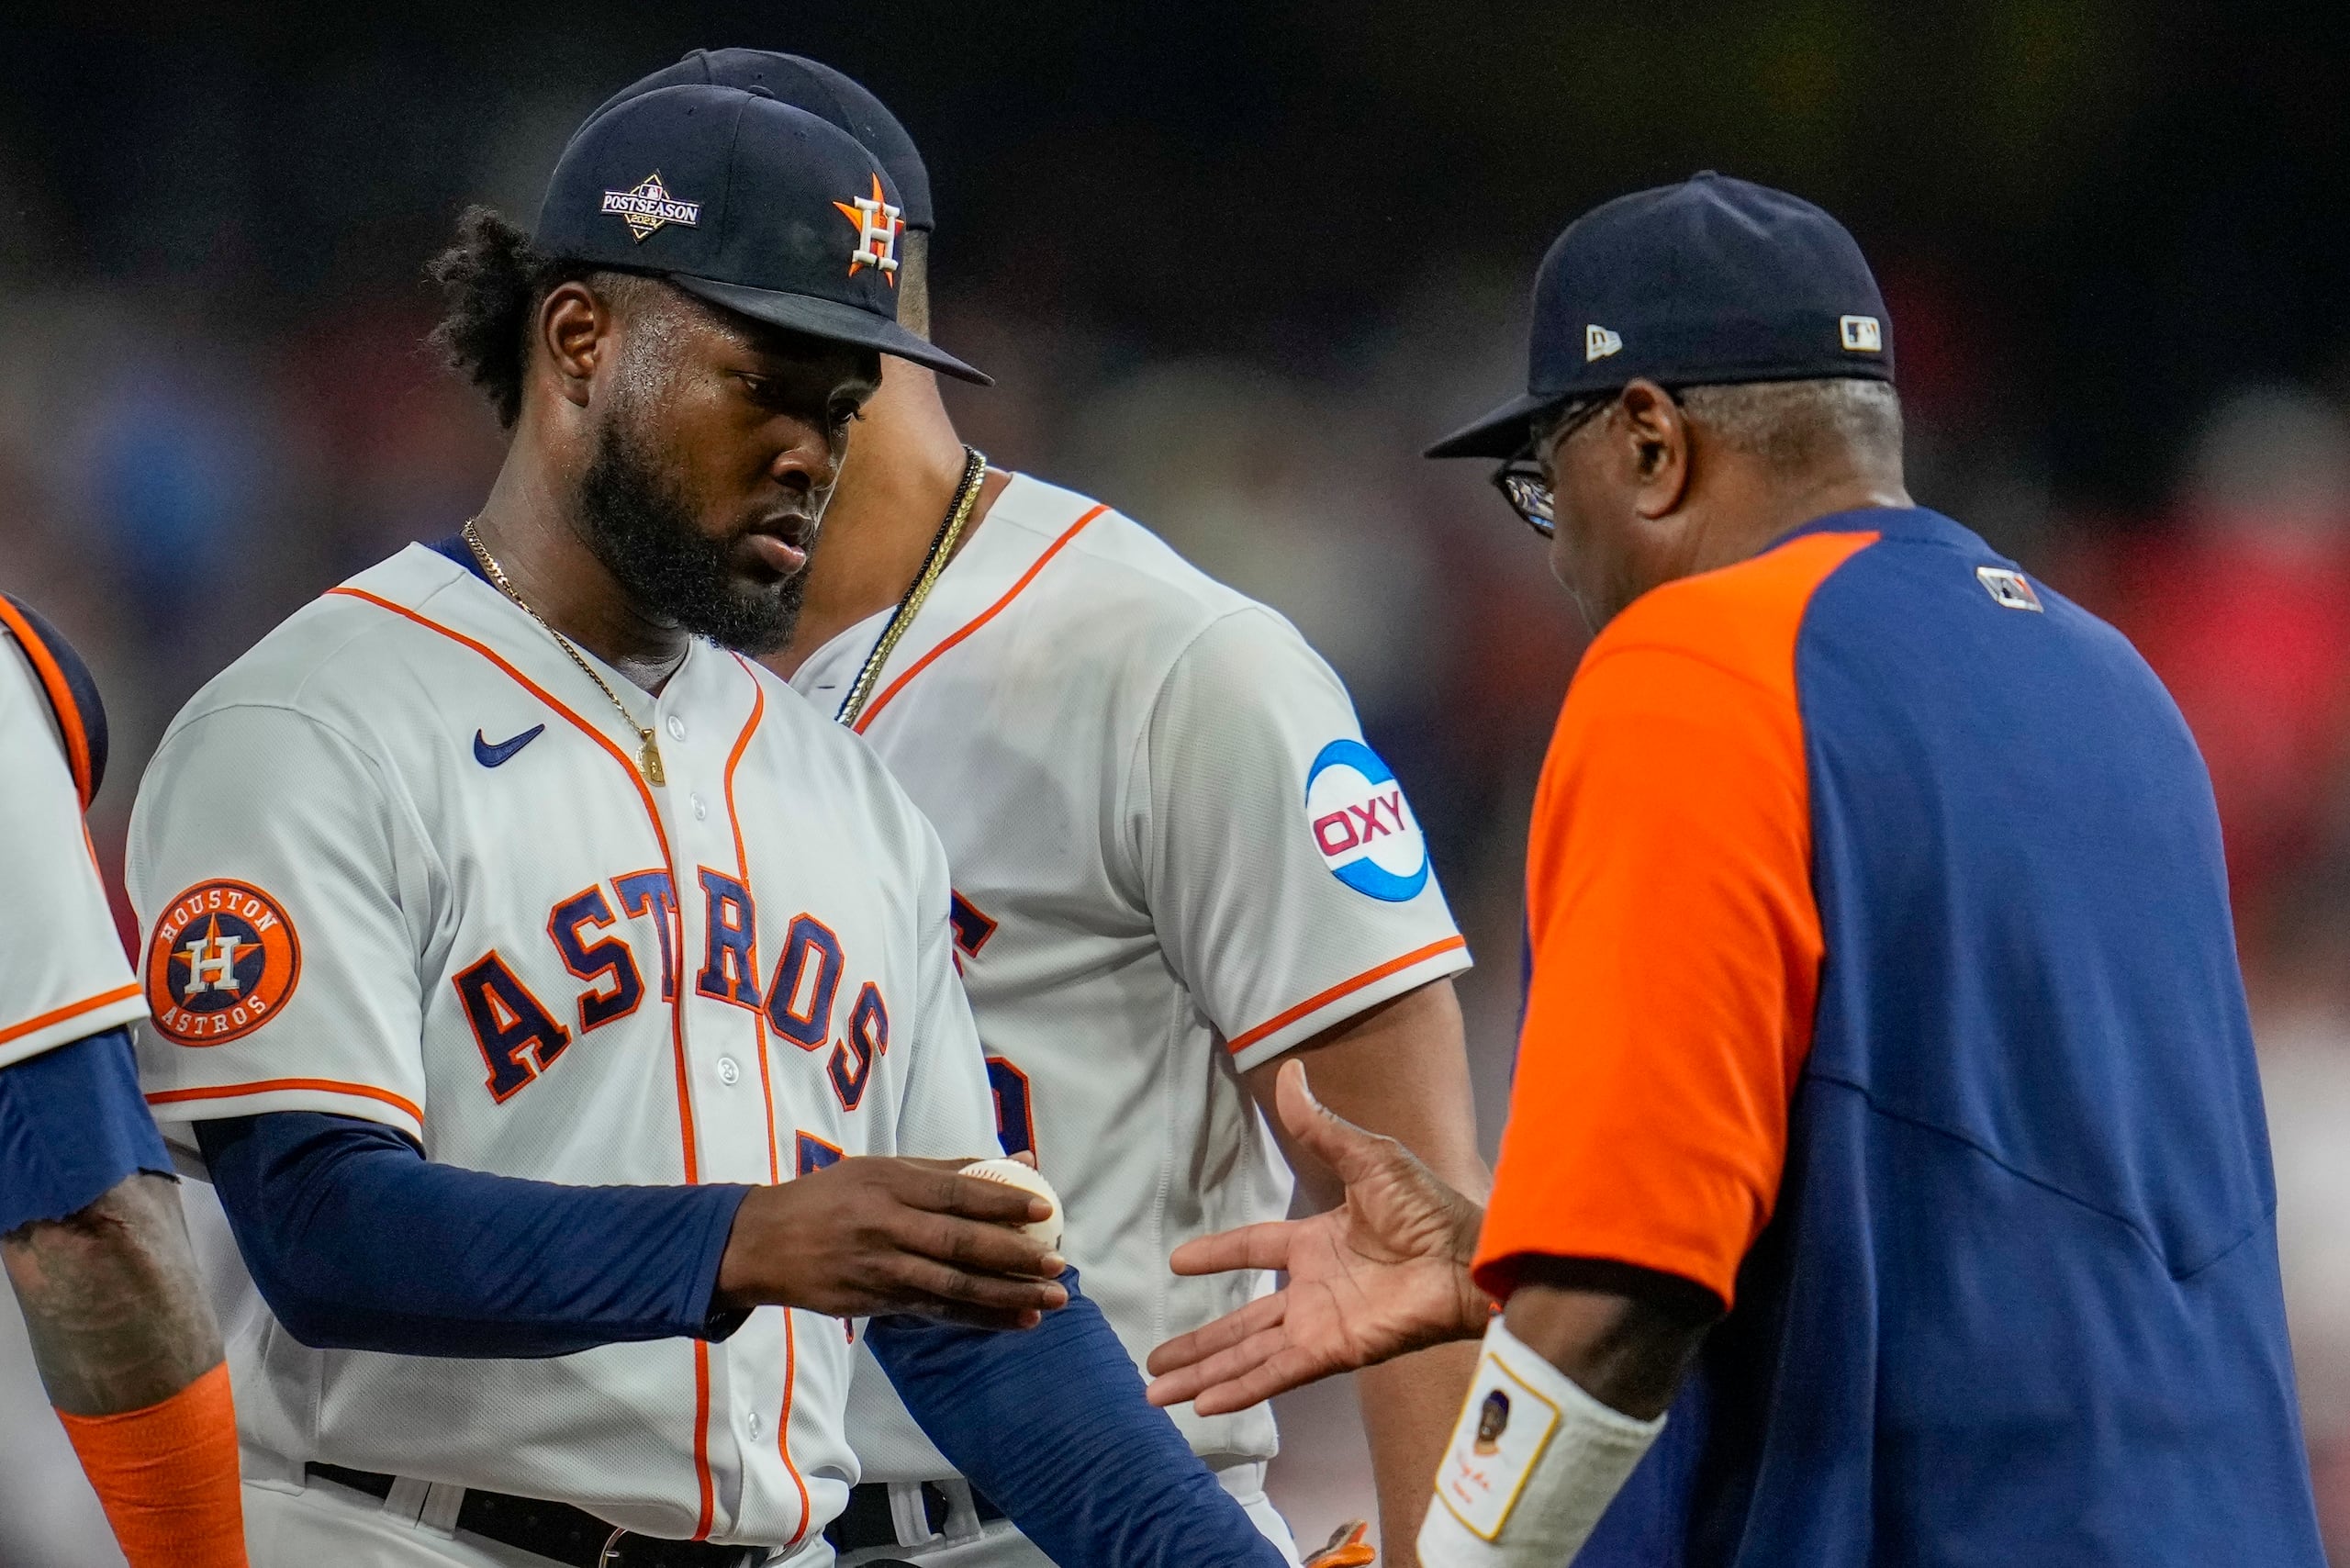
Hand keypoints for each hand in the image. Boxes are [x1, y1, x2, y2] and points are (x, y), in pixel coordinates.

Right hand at [716, 1156, 1068, 1330]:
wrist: (762, 1243)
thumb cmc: (831, 1198)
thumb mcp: (882, 1169)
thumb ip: (951, 1168)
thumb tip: (1022, 1156)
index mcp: (891, 1183)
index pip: (957, 1192)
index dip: (1003, 1200)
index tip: (1045, 1209)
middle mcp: (886, 1225)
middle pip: (960, 1244)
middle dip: (1013, 1257)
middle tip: (1058, 1264)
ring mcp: (879, 1268)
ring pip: (952, 1286)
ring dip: (1006, 1296)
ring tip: (1050, 1300)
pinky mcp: (874, 1303)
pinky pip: (936, 1311)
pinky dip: (980, 1318)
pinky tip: (1016, 1321)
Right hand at [1145, 1060, 1489, 1413]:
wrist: (1468, 1256)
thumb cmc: (1429, 1207)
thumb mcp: (1368, 1158)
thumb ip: (1321, 1127)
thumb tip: (1291, 1072)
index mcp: (1316, 1242)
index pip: (1253, 1250)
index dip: (1216, 1255)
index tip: (1177, 1262)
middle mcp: (1312, 1289)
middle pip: (1240, 1321)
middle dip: (1197, 1343)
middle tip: (1153, 1360)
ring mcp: (1320, 1323)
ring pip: (1248, 1353)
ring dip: (1204, 1373)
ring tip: (1158, 1392)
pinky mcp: (1334, 1350)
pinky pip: (1277, 1372)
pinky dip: (1241, 1388)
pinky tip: (1204, 1405)